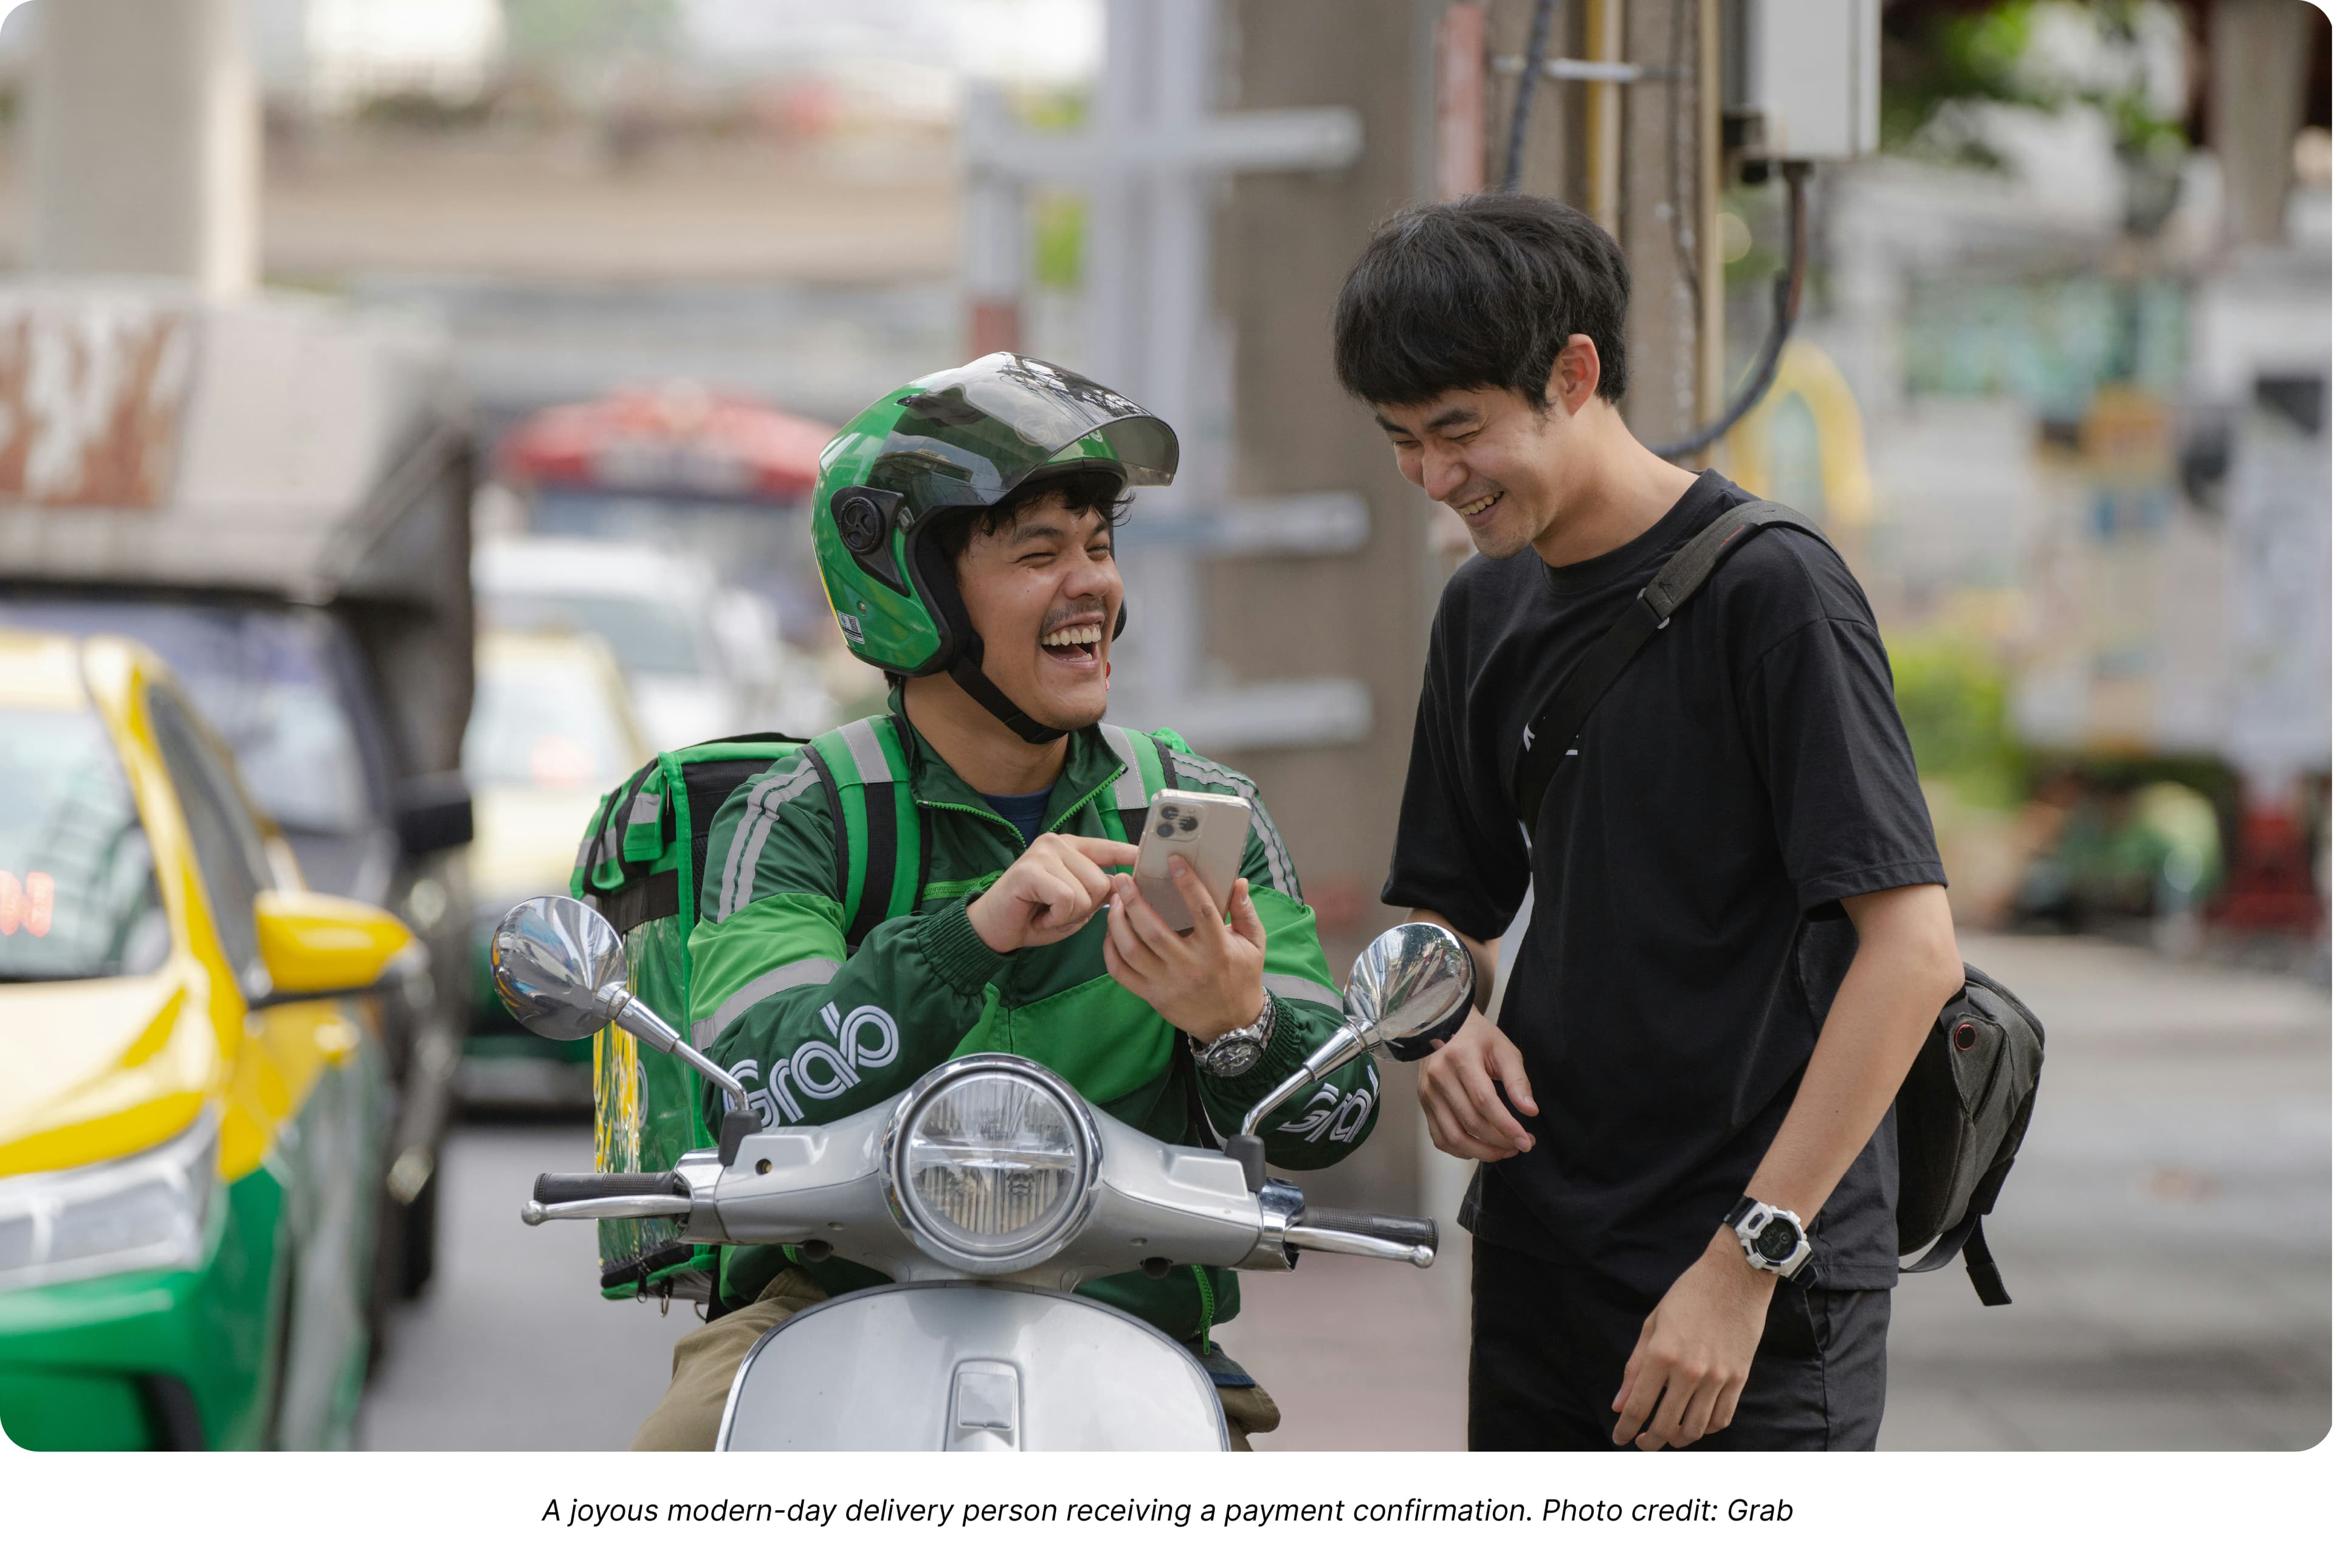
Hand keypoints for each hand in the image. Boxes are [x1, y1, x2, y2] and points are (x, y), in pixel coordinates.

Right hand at [966, 833, 1136, 952]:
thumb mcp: (1075, 905)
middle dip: (1086, 908)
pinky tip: (1039, 915)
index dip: (1130, 853)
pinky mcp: (1031, 869)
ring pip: (1087, 892)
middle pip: (1102, 882)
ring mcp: (1044, 853)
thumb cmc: (1034, 916)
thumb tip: (1123, 885)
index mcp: (1071, 848)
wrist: (992, 929)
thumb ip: (1098, 892)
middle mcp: (1058, 843)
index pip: (1110, 847)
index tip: (1150, 853)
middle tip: (1058, 911)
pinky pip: (1067, 899)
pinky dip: (1057, 917)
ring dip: (1070, 915)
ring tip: (1048, 912)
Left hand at [1101, 857, 1267, 1041]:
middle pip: (1154, 930)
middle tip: (1123, 879)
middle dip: (1134, 901)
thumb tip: (1238, 881)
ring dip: (1117, 922)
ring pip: (1132, 950)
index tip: (1174, 861)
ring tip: (1114, 902)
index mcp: (1218, 949)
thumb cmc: (1242, 976)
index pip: (1201, 911)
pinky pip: (1121, 973)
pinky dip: (1110, 950)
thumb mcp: (1254, 944)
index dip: (1187, 883)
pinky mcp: (1152, 996)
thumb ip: (1244, 911)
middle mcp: (1190, 966)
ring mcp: (1168, 983)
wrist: (1232, 1024)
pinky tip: (1111, 932)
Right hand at [1416, 1008, 1536, 1160]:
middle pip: (1470, 1122)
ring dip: (1482, 1152)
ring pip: (1453, 1137)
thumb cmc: (1477, 1036)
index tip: (1526, 1141)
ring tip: (1504, 1150)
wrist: (1442, 1026)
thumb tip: (1530, 1111)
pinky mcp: (1424, 1104)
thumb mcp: (1503, 1049)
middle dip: (1500, 1142)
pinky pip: (1440, 1138)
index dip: (1507, 1126)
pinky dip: (1461, 1150)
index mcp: (1460, 1058)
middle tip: (1521, 1145)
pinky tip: (1480, 1148)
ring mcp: (1428, 1093)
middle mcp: (1439, 1077)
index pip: (1485, 1102)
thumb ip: (1517, 1080)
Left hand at [1610, 1229, 1776, 1449]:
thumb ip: (1635, 1367)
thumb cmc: (1688, 1295)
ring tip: (1667, 1435)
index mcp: (1662, 1355)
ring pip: (1695, 1428)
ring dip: (1678, 1439)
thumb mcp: (1652, 1324)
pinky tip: (1694, 1424)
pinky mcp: (1739, 1378)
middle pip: (1666, 1424)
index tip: (1618, 1439)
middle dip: (1649, 1441)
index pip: (1638, 1406)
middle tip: (1642, 1443)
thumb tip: (1619, 1404)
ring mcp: (1718, 1377)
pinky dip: (1706, 1429)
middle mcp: (1689, 1371)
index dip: (1625, 1429)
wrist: (1735, 1276)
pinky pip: (1722, 1418)